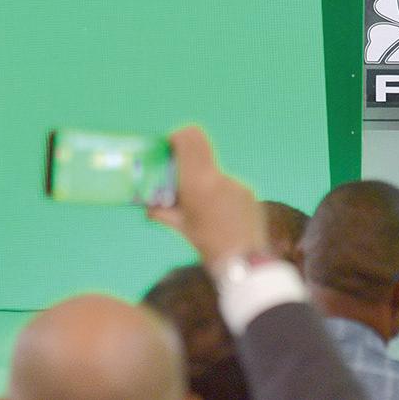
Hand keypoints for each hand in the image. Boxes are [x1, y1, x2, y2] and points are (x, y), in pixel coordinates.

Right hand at [147, 125, 266, 268]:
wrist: (245, 262)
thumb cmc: (208, 245)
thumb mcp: (181, 228)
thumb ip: (162, 213)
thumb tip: (148, 207)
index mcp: (198, 181)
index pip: (190, 138)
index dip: (178, 136)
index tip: (170, 147)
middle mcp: (218, 176)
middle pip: (202, 152)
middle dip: (188, 158)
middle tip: (180, 175)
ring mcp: (237, 183)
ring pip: (214, 174)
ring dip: (205, 184)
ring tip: (204, 210)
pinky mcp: (250, 192)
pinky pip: (229, 188)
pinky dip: (220, 197)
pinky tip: (221, 218)